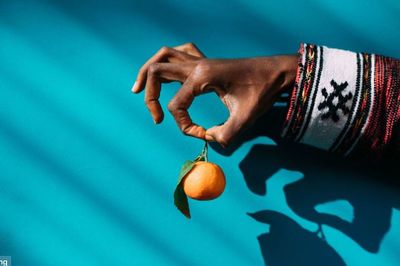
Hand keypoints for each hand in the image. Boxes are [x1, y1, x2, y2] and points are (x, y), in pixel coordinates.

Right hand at [132, 43, 296, 146]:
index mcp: (202, 77)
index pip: (177, 105)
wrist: (278, 71)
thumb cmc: (263, 92)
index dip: (185, 126)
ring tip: (139, 90)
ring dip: (149, 72)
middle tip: (156, 118)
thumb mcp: (245, 117)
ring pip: (164, 56)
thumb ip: (225, 134)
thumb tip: (210, 139)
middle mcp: (197, 64)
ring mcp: (201, 59)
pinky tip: (168, 74)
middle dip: (150, 96)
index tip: (203, 135)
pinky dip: (168, 61)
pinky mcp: (207, 60)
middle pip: (157, 72)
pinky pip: (181, 52)